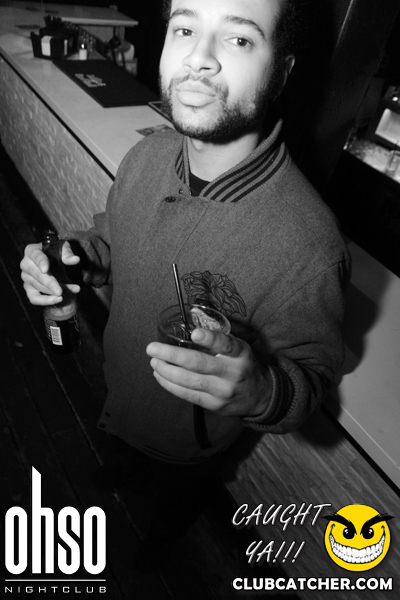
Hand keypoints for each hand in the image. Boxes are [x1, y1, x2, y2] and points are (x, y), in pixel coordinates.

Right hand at [20, 241, 79, 305]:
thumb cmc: (58, 252)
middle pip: (37, 275)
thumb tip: (76, 259)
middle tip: (61, 291)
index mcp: (31, 251)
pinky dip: (46, 301)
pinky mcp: (29, 289)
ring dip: (55, 291)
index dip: (41, 263)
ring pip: (40, 287)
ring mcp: (26, 278)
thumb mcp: (64, 249)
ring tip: (73, 290)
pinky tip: (59, 300)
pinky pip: (34, 298)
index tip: (46, 270)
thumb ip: (68, 254)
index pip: (36, 256)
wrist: (55, 261)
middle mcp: (25, 264)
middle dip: (50, 284)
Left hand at [146, 328, 271, 417]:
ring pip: (189, 381)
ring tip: (154, 362)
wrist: (260, 397)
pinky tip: (160, 376)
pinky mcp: (214, 405)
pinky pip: (188, 395)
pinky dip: (171, 385)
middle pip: (199, 364)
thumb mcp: (240, 349)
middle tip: (152, 348)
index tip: (194, 333)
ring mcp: (223, 391)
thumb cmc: (243, 365)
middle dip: (172, 355)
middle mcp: (232, 372)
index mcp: (240, 354)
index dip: (211, 339)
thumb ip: (220, 339)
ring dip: (166, 371)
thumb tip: (190, 323)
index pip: (227, 344)